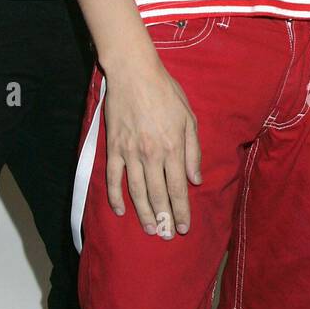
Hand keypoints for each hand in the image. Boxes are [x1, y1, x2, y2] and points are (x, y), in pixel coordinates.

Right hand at [102, 52, 201, 238]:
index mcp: (172, 147)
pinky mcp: (113, 147)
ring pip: (136, 191)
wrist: (133, 74)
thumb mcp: (188, 117)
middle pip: (158, 194)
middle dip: (164, 218)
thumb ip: (192, 151)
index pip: (178, 188)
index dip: (181, 211)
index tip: (183, 227)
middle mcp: (151, 155)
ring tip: (149, 228)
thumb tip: (196, 179)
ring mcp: (130, 153)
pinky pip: (114, 178)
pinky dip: (115, 196)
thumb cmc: (165, 92)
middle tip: (166, 235)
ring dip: (143, 213)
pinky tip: (121, 210)